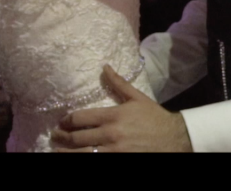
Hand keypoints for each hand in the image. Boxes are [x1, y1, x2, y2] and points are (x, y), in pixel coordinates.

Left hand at [50, 65, 192, 152]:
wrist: (175, 139)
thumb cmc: (155, 118)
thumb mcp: (137, 98)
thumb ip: (119, 83)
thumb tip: (105, 67)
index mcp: (113, 116)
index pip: (80, 118)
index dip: (66, 121)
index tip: (62, 122)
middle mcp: (110, 134)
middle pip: (76, 138)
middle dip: (62, 137)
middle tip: (55, 136)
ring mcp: (114, 152)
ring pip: (81, 154)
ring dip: (65, 152)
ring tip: (57, 151)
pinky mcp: (118, 162)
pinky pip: (95, 162)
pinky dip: (83, 159)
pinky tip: (75, 157)